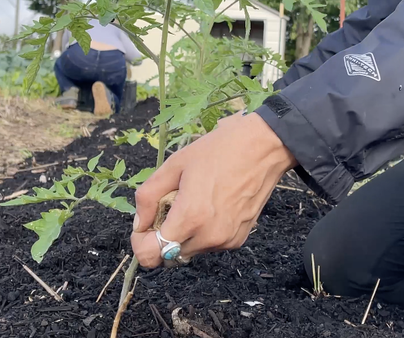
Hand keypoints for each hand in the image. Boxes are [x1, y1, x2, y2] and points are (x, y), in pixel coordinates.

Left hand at [130, 112, 296, 267]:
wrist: (263, 148)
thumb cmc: (219, 149)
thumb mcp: (175, 164)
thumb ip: (148, 196)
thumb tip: (140, 223)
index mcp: (190, 218)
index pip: (151, 255)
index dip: (140, 242)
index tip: (144, 223)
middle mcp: (209, 237)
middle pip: (168, 255)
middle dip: (161, 235)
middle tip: (170, 205)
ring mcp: (226, 241)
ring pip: (189, 250)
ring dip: (183, 234)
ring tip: (194, 200)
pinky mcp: (239, 239)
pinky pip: (209, 244)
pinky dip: (202, 231)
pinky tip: (211, 204)